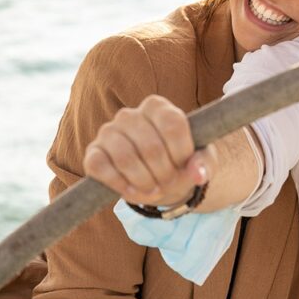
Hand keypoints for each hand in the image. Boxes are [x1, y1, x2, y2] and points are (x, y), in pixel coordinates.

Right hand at [83, 95, 214, 205]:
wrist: (159, 177)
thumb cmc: (180, 163)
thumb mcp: (200, 161)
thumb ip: (204, 164)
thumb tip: (198, 174)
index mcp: (157, 107)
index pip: (173, 125)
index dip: (181, 152)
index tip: (185, 166)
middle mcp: (129, 115)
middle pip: (151, 146)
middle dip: (164, 174)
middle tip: (170, 184)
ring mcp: (108, 132)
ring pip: (125, 158)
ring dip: (144, 182)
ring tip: (155, 190)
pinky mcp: (93, 153)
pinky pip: (100, 167)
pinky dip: (120, 184)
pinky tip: (133, 191)